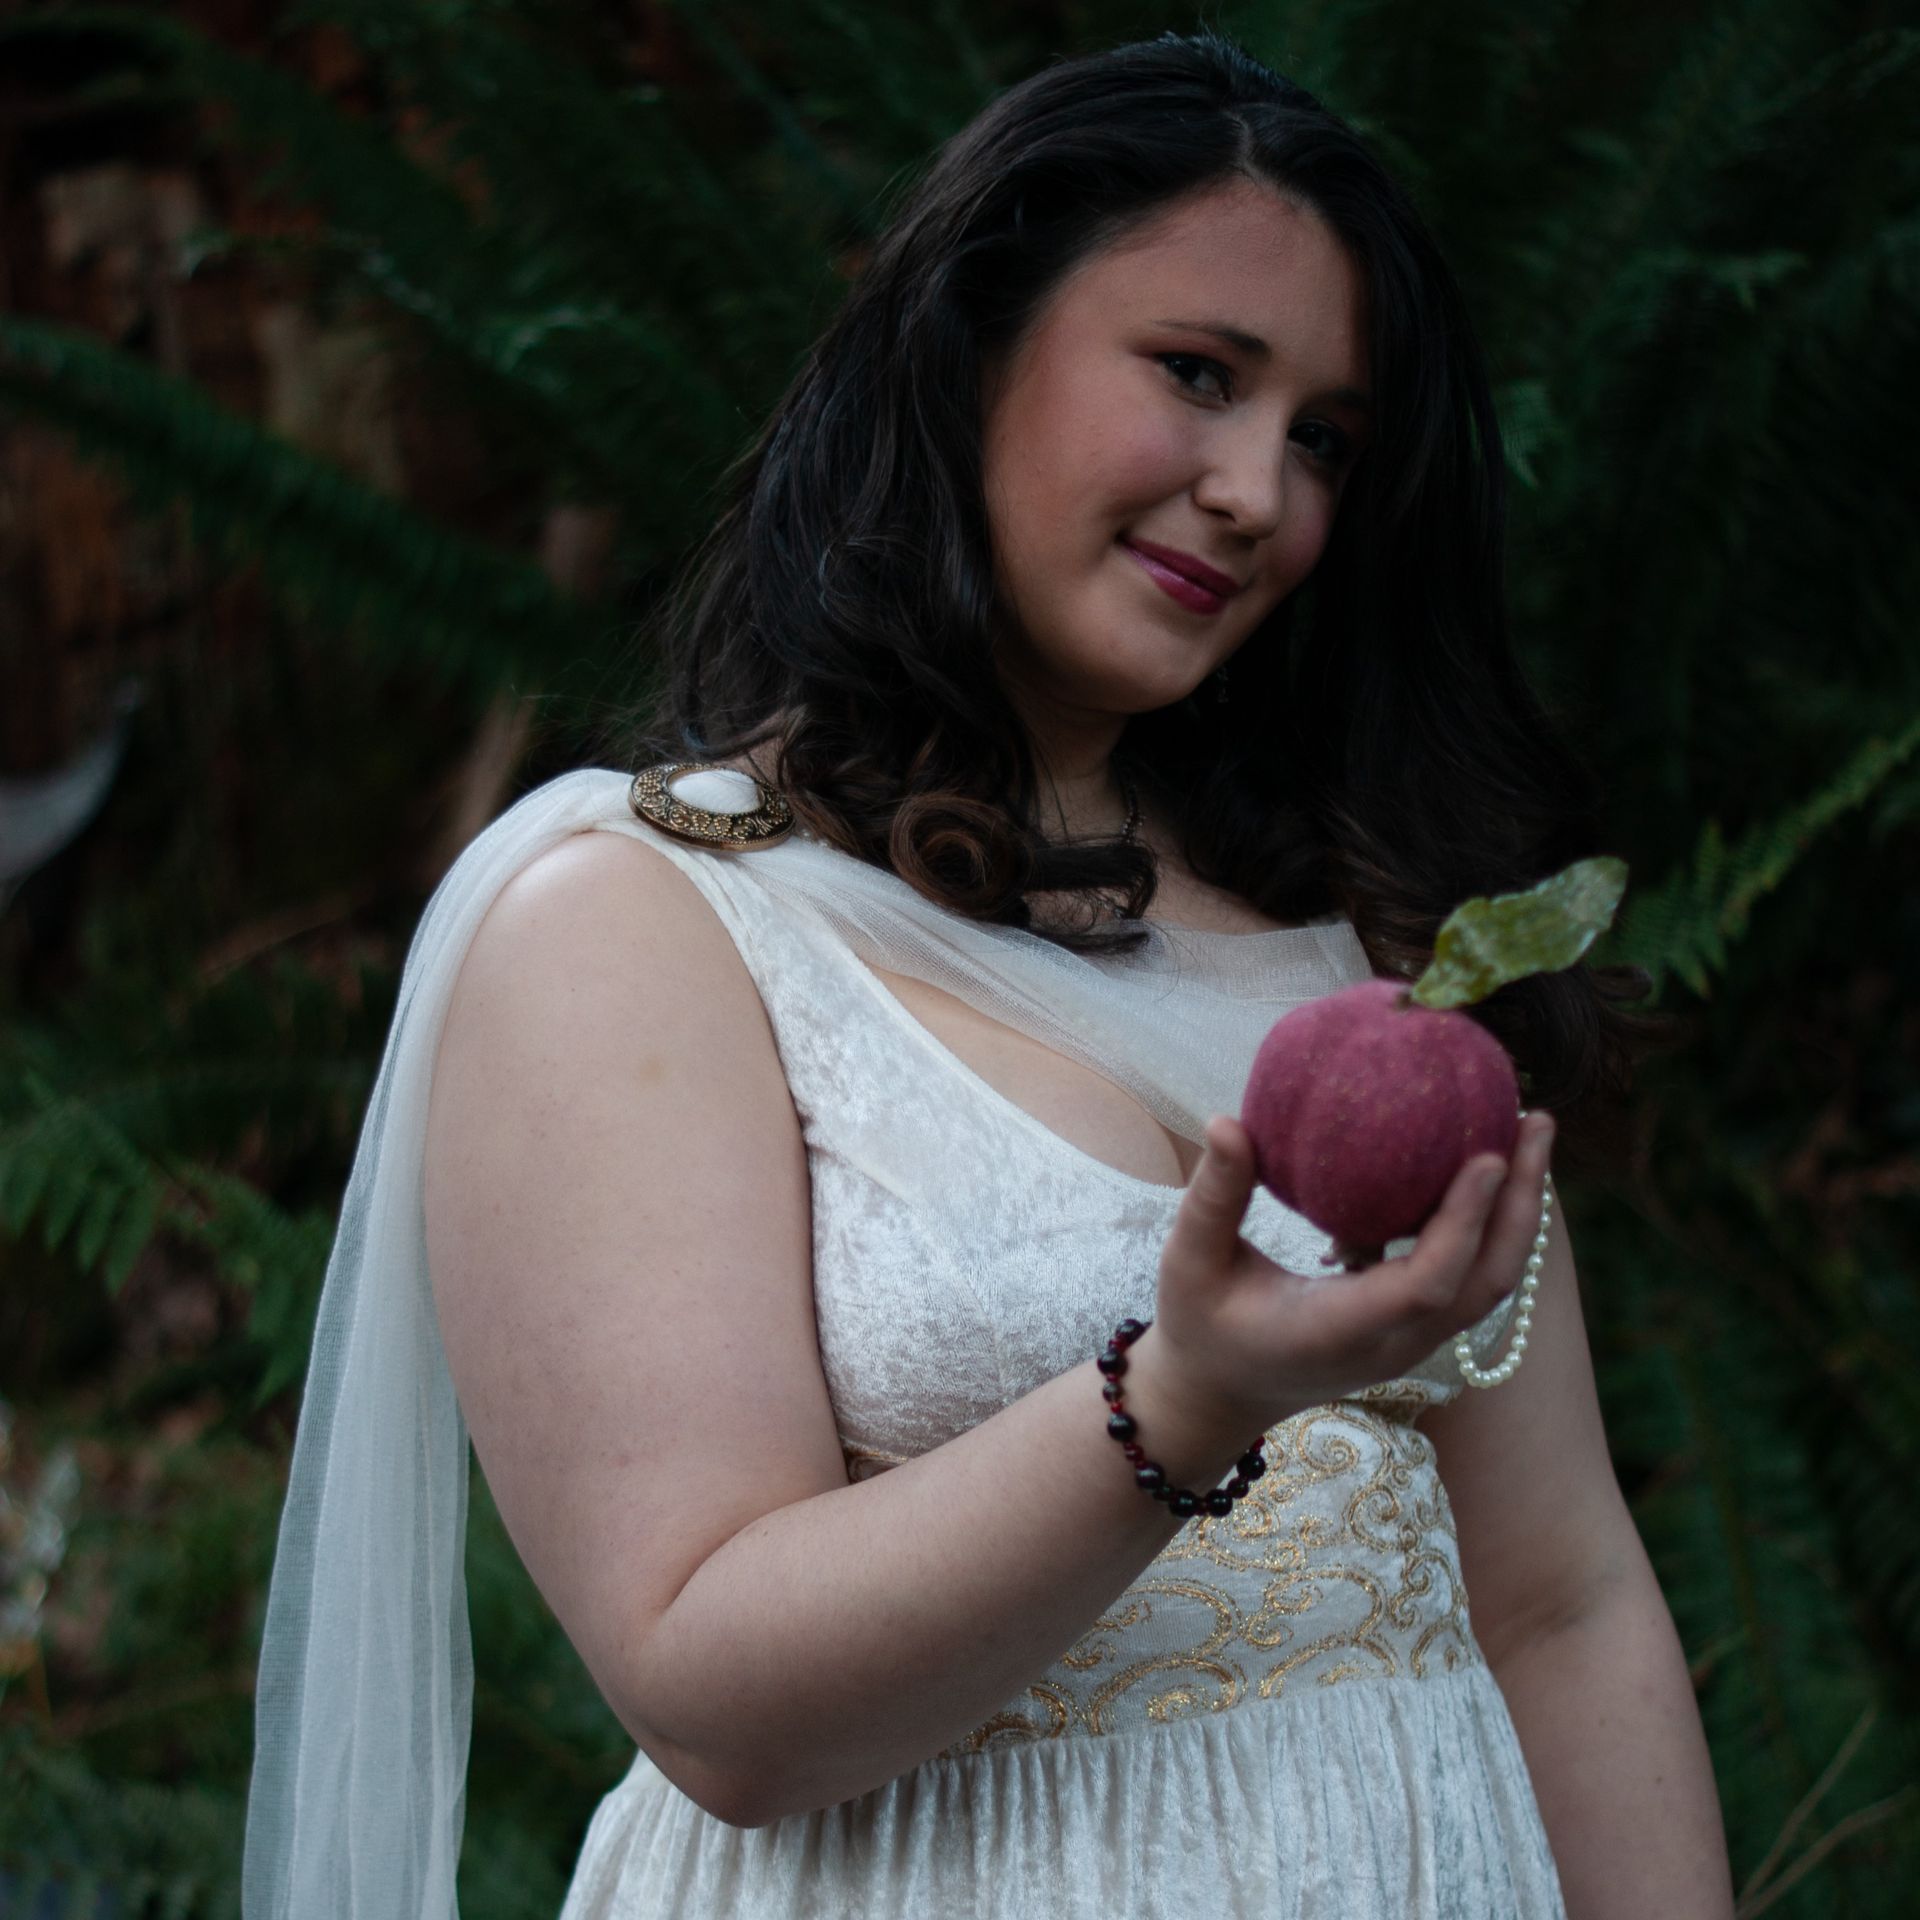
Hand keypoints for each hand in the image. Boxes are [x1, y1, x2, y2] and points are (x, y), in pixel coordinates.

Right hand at [1146, 1110, 1556, 1435]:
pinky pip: (1467, 1275)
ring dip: (1515, 1212)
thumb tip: (1229, 1121)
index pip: (1426, 1286)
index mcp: (1341, 1332)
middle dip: (1521, 1205)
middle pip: (1486, 1284)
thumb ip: (1212, 1197)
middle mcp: (1393, 1344)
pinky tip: (1480, 1164)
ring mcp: (1410, 1342)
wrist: (1218, 1396)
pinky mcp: (1411, 1328)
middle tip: (1536, 1122)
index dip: (1463, 1223)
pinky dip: (1487, 1223)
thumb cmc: (1200, 1327)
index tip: (1487, 1155)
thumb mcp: (1188, 1262)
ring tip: (1527, 1135)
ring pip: (1488, 1283)